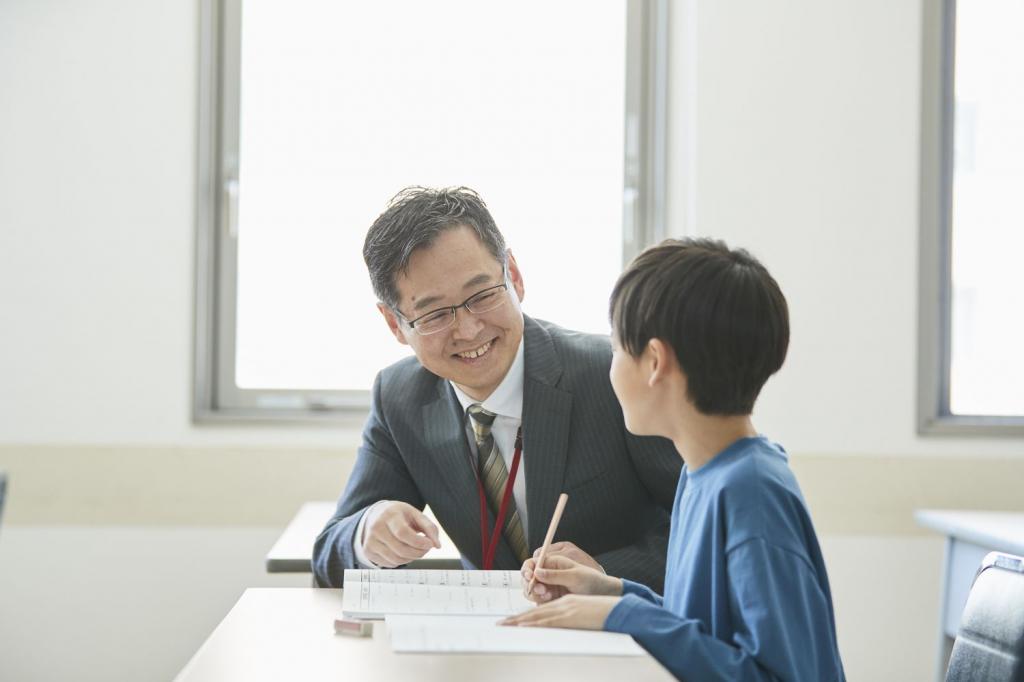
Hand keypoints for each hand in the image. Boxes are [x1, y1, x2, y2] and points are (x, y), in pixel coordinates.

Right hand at [361, 501, 440, 567]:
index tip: (430, 544)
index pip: (403, 533)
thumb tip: (437, 545)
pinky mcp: (368, 552)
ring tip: (416, 550)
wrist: (376, 515)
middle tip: (426, 549)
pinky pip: (389, 564)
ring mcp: (370, 541)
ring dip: (411, 558)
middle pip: (400, 549)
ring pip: (396, 559)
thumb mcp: (415, 514)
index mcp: (389, 515)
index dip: (418, 542)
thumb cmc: (399, 515)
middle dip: (418, 552)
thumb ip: (429, 527)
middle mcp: (376, 528)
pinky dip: (401, 561)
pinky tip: (403, 552)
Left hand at [501, 595, 621, 629]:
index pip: (540, 610)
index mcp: (565, 603)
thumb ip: (572, 617)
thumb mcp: (584, 613)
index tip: (512, 621)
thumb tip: (562, 625)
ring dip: (519, 621)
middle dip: (516, 618)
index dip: (525, 616)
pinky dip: (534, 623)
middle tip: (501, 624)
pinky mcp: (569, 617)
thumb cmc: (604, 612)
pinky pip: (548, 620)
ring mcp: (565, 610)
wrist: (617, 607)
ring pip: (537, 615)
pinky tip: (524, 626)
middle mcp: (562, 604)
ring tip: (505, 625)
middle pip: (534, 612)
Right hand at [521, 554, 621, 602]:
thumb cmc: (591, 581)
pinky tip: (550, 600)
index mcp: (553, 562)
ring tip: (548, 596)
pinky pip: (538, 600)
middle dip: (531, 584)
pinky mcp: (550, 598)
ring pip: (531, 590)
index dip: (528, 569)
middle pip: (528, 577)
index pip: (533, 563)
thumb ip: (555, 574)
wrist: (601, 595)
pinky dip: (541, 602)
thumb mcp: (575, 576)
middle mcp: (548, 573)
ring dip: (536, 594)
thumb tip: (537, 572)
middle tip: (542, 590)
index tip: (530, 576)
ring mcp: (548, 586)